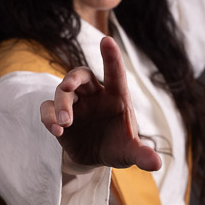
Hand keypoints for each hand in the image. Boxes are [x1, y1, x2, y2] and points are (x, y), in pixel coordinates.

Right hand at [40, 36, 161, 171]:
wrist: (96, 158)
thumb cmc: (118, 147)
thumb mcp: (130, 152)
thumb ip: (141, 155)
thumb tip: (156, 164)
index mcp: (116, 96)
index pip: (114, 72)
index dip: (111, 57)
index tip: (106, 40)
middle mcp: (94, 94)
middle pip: (81, 75)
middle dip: (73, 78)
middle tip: (67, 87)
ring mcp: (75, 103)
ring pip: (62, 90)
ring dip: (61, 104)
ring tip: (64, 123)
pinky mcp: (58, 115)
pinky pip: (48, 108)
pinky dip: (49, 117)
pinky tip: (56, 132)